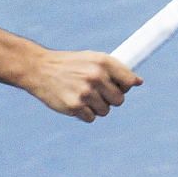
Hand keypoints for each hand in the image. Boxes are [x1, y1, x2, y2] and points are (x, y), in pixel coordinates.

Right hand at [23, 50, 141, 121]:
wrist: (39, 69)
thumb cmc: (69, 64)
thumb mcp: (91, 58)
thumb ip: (114, 69)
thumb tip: (138, 82)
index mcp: (103, 62)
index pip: (129, 81)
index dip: (125, 86)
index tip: (118, 87)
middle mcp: (96, 76)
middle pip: (119, 100)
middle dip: (110, 99)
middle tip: (96, 92)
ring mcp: (85, 92)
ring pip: (105, 111)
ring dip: (96, 107)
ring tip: (82, 95)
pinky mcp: (75, 106)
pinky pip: (91, 118)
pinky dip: (84, 114)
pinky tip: (74, 102)